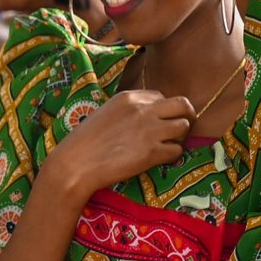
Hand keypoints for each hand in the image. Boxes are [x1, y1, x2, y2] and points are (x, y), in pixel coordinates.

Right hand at [49, 90, 194, 201]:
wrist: (75, 164)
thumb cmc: (83, 142)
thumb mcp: (105, 114)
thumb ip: (128, 111)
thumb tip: (146, 118)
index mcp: (129, 97)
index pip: (161, 96)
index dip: (163, 110)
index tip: (157, 121)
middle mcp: (143, 109)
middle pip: (183, 105)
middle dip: (185, 116)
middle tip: (178, 130)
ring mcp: (150, 130)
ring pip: (184, 127)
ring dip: (178, 138)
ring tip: (165, 147)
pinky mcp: (153, 152)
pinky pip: (177, 151)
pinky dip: (171, 157)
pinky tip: (159, 161)